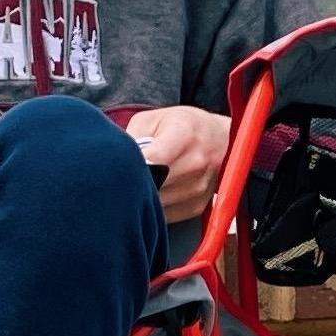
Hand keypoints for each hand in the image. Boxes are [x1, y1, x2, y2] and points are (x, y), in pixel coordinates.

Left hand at [122, 104, 232, 226]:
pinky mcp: (196, 206)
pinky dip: (155, 207)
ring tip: (142, 182)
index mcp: (184, 135)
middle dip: (133, 183)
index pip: (152, 161)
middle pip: (152, 185)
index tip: (118, 169)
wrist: (222, 141)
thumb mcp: (155, 119)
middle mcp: (196, 163)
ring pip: (156, 204)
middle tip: (123, 177)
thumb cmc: (186, 127)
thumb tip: (112, 161)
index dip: (132, 168)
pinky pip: (164, 215)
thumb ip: (132, 137)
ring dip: (143, 197)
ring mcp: (198, 188)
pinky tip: (155, 192)